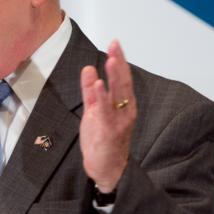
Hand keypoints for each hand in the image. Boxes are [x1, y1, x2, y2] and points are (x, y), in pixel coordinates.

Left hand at [79, 40, 136, 192]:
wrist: (108, 169)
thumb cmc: (103, 141)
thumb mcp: (94, 111)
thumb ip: (90, 91)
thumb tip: (88, 69)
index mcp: (123, 105)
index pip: (122, 78)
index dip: (119, 60)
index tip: (114, 44)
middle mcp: (125, 110)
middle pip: (123, 82)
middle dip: (119, 62)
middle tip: (115, 45)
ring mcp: (118, 120)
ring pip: (118, 94)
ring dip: (114, 76)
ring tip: (111, 59)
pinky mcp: (108, 130)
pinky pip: (105, 110)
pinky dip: (102, 96)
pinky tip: (99, 84)